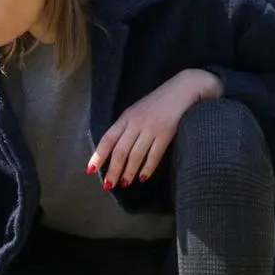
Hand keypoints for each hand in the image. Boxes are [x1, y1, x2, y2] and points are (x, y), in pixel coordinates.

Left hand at [87, 69, 221, 188]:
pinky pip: (154, 155)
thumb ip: (125, 128)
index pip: (107, 139)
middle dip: (113, 170)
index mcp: (125, 118)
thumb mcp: (136, 111)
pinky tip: (142, 178)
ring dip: (129, 172)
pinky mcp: (167, 133)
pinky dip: (147, 168)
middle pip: (120, 151)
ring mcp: (151, 128)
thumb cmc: (158, 103)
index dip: (98, 156)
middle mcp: (136, 123)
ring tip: (124, 183)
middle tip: (109, 186)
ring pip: (135, 155)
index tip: (90, 170)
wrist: (184, 89)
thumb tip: (113, 152)